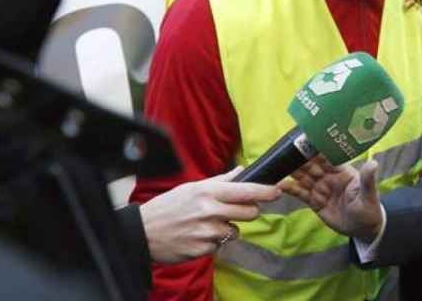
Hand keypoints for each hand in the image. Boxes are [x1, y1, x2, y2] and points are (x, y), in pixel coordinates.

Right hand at [138, 167, 280, 263]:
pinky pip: (220, 245)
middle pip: (250, 213)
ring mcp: (207, 232)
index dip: (266, 191)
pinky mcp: (203, 249)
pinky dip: (213, 241)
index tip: (278, 190)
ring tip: (207, 224)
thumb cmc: (168, 207)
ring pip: (235, 231)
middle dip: (249, 212)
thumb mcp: (192, 188)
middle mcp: (210, 211)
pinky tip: (198, 236)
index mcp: (208, 192)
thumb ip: (220, 181)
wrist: (143, 232)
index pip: (246, 190)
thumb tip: (242, 170)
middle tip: (236, 210)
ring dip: (227, 228)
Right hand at [281, 156, 383, 241]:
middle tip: (285, 153)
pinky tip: (280, 185)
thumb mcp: (369, 195)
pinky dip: (291, 189)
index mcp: (342, 171)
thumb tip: (373, 163)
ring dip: (293, 172)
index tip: (304, 141)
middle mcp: (329, 177)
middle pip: (312, 166)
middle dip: (300, 159)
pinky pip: (301, 193)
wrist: (363, 230)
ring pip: (304, 178)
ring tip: (279, 166)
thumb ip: (368, 180)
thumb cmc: (369, 209)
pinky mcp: (314, 202)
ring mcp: (321, 189)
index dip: (316, 150)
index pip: (327, 157)